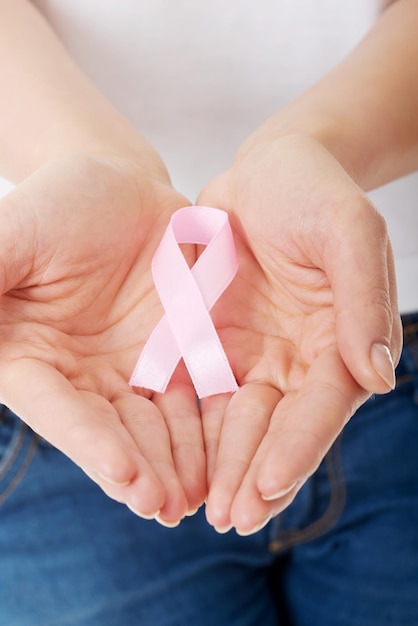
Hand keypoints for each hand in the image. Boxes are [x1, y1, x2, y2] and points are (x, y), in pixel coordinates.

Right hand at [0, 153, 204, 524]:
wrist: (119, 186)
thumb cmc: (58, 204)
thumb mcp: (16, 237)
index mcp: (31, 359)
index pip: (59, 410)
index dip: (90, 444)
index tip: (125, 477)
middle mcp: (80, 378)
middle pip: (111, 433)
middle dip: (141, 471)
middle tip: (167, 508)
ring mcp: (131, 372)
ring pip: (156, 427)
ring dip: (177, 465)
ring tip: (198, 500)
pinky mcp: (174, 359)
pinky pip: (195, 400)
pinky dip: (208, 433)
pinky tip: (226, 461)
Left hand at [198, 134, 401, 534]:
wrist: (268, 169)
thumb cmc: (315, 192)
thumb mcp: (347, 231)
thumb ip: (362, 299)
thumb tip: (380, 376)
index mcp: (338, 340)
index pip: (321, 406)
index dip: (298, 447)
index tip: (269, 487)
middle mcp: (298, 359)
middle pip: (279, 429)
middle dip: (257, 475)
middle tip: (231, 521)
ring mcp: (255, 355)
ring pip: (239, 424)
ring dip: (224, 469)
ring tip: (202, 511)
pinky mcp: (216, 344)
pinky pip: (202, 395)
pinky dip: (191, 432)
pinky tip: (173, 463)